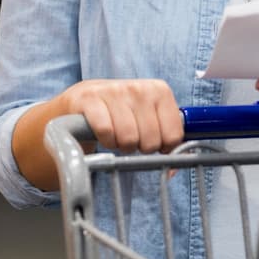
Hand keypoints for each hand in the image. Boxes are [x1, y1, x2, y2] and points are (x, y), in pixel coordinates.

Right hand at [60, 79, 184, 153]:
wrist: (84, 98)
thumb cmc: (122, 112)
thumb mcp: (149, 117)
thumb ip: (167, 138)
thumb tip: (172, 170)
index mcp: (160, 91)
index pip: (173, 136)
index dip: (163, 147)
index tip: (154, 142)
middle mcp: (139, 88)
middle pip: (151, 140)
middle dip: (140, 147)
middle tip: (132, 139)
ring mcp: (114, 91)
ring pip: (129, 138)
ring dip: (121, 145)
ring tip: (118, 135)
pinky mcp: (90, 98)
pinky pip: (106, 132)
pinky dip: (105, 140)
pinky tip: (105, 134)